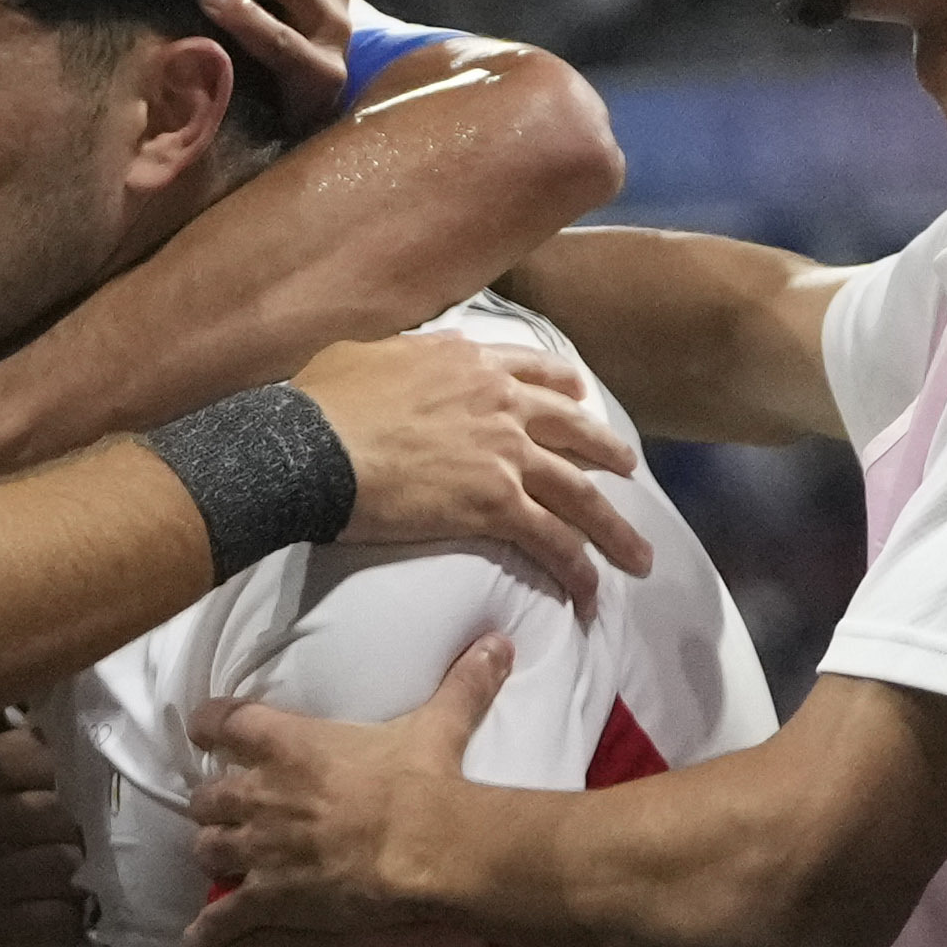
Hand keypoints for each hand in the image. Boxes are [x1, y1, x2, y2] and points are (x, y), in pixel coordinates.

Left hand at [187, 639, 510, 946]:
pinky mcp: (269, 898)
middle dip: (213, 804)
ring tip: (223, 862)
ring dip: (214, 854)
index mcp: (289, 745)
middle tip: (226, 811)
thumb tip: (498, 642)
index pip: (223, 722)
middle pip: (207, 796)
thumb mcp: (440, 726)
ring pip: (207, 849)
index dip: (209, 724)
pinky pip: (221, 918)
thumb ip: (461, 684)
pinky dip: (205, 933)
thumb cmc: (426, 783)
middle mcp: (261, 794)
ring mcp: (259, 849)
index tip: (204, 729)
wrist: (428, 849)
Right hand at [308, 334, 644, 590]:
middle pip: (575, 431)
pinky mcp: (495, 504)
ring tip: (636, 553)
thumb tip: (406, 360)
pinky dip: (577, 569)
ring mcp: (505, 454)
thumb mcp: (364, 354)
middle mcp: (502, 403)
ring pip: (579, 493)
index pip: (536, 371)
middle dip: (608, 452)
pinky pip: (552, 540)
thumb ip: (404, 354)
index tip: (581, 401)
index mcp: (472, 364)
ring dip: (613, 528)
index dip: (564, 390)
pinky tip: (590, 592)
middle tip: (628, 470)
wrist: (310, 447)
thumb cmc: (321, 404)